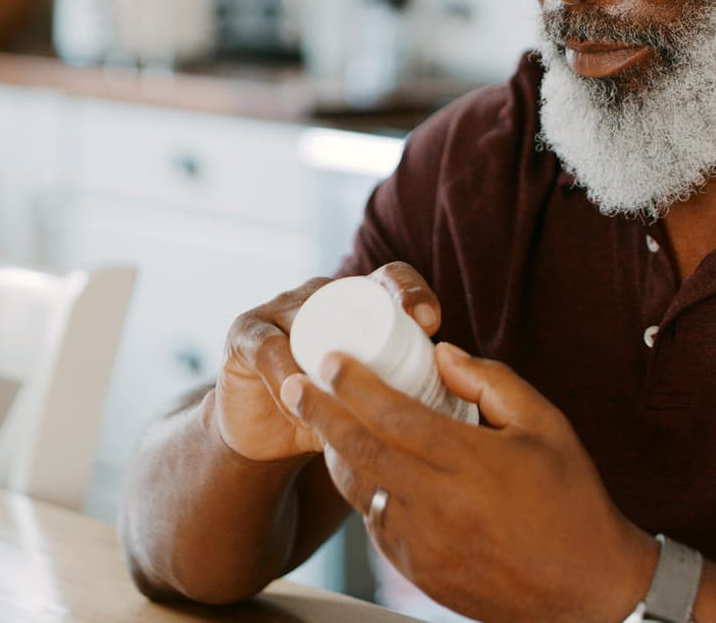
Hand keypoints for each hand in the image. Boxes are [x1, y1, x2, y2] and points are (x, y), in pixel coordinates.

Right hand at [214, 263, 440, 463]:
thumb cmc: (334, 414)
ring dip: (330, 356)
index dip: (412, 292)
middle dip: (379, 313)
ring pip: (311, 319)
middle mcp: (322, 295)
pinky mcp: (245, 334)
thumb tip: (469, 411)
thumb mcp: (377, 401)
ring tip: (349, 393)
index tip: (432, 324)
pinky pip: (269, 348)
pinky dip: (286, 375)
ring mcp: (281, 309)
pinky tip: (300, 401)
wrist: (268, 437)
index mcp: (359, 302)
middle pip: (352, 291)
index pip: (391, 279)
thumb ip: (411, 395)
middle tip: (404, 347)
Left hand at [281, 342, 656, 621]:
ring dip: (335, 454)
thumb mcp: (545, 425)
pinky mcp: (420, 572)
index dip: (355, 385)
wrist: (587, 590)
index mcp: (471, 462)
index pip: (395, 416)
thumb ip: (491, 382)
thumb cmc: (572, 499)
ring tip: (319, 424)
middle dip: (320, 414)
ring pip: (360, 492)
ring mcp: (425, 543)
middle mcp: (440, 504)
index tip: (332, 361)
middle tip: (292, 386)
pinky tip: (363, 470)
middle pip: (361, 451)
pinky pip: (377, 525)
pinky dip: (363, 493)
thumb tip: (441, 354)